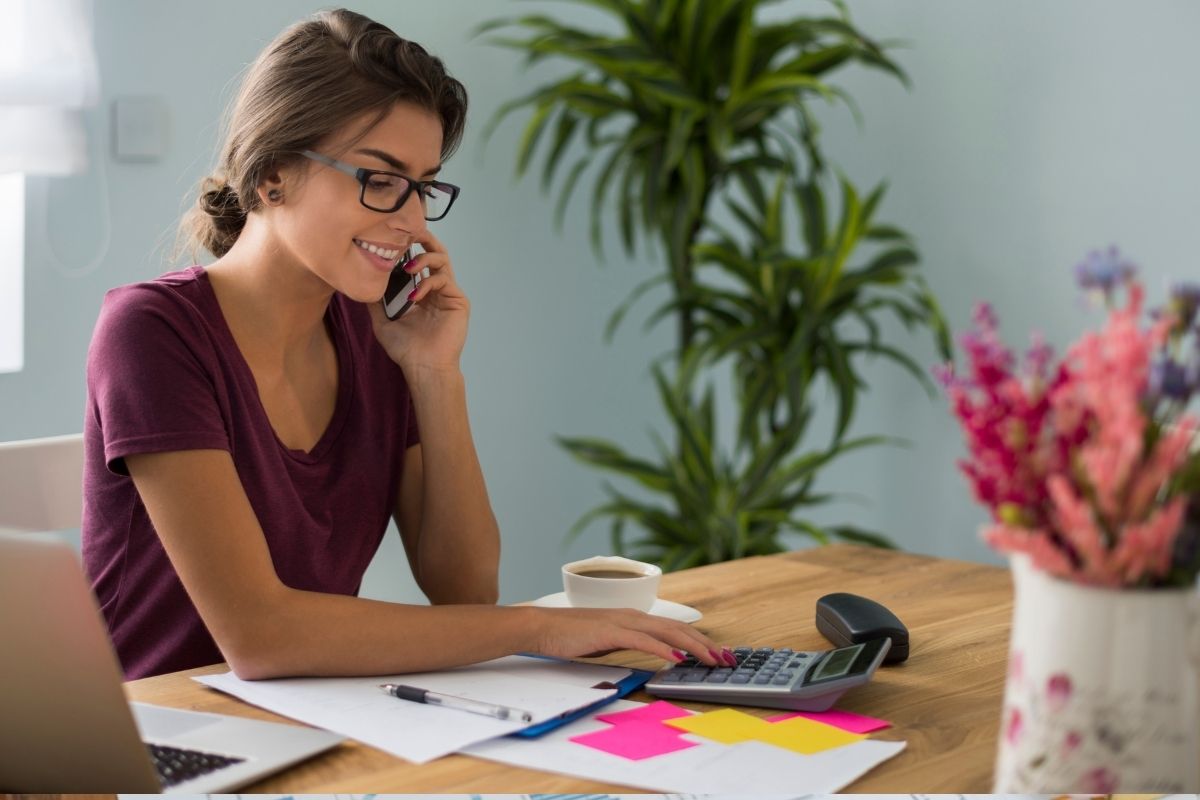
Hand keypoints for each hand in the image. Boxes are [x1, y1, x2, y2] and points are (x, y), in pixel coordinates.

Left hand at [368, 229, 468, 371]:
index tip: (391, 239)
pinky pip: (444, 279)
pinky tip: (414, 296)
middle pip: (435, 252)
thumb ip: (375, 300)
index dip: (407, 248)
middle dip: (422, 238)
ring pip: (442, 260)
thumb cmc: (406, 349)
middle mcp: (437, 289)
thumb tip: (361, 281)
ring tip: (407, 267)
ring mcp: (449, 294)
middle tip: (407, 232)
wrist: (423, 368)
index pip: (417, 260)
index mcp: (422, 292)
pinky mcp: (458, 301)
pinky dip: (427, 282)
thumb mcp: (383, 321)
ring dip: (423, 258)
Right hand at [529, 607, 734, 666]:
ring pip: (668, 632)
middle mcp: (633, 616)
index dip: (700, 640)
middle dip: (707, 644)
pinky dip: (663, 648)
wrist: (542, 627)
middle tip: (729, 659)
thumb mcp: (609, 640)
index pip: (675, 628)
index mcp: (634, 618)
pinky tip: (677, 656)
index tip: (719, 654)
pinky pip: (643, 640)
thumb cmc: (571, 636)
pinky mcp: (610, 631)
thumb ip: (631, 644)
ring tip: (714, 659)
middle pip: (679, 628)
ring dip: (694, 646)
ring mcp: (623, 622)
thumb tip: (654, 654)